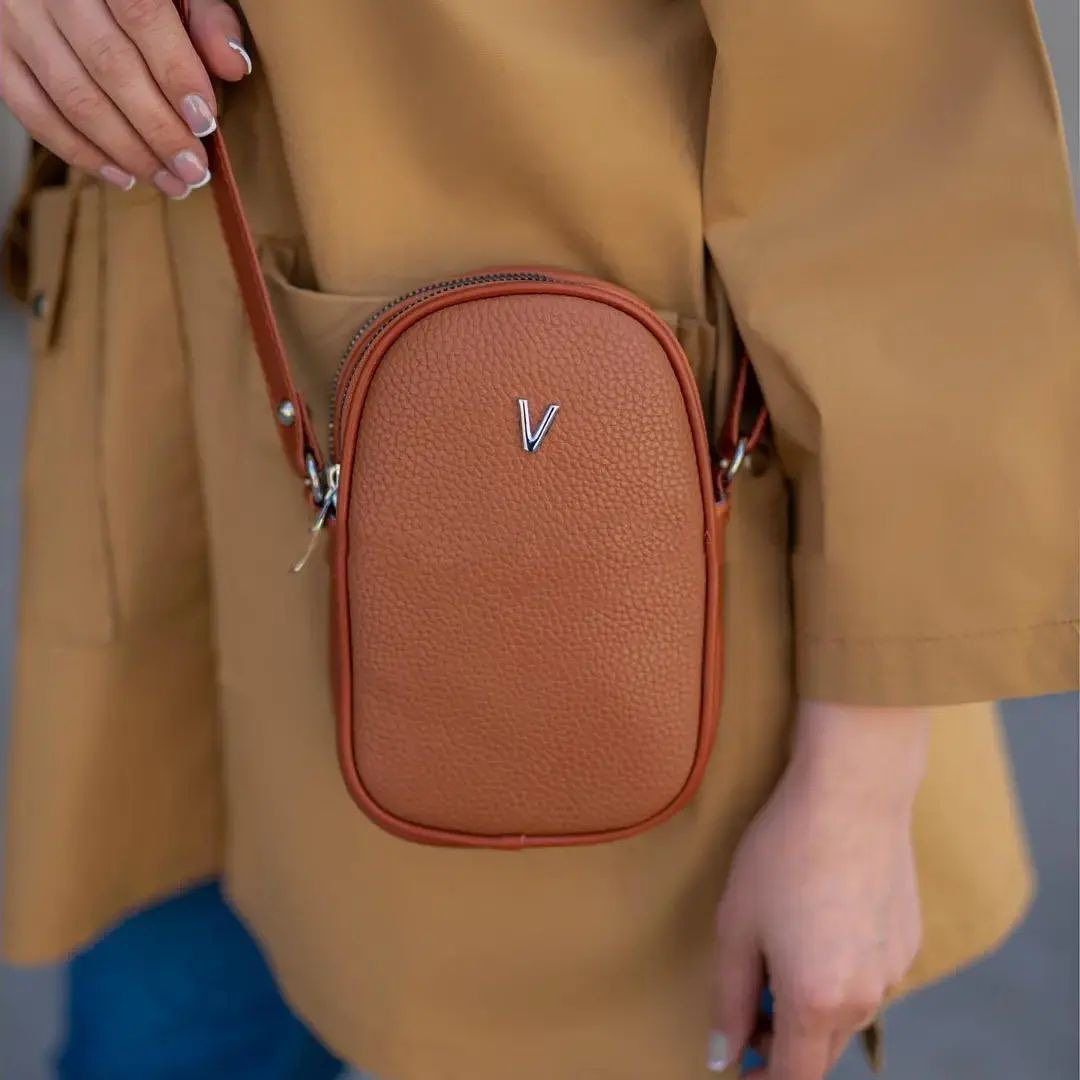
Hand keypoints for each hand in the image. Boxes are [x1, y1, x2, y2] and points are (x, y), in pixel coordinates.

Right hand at [0, 0, 250, 197]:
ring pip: (73, 98)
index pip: (141, 14)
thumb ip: (204, 16)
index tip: (205, 122)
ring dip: (127, 151)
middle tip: (193, 171)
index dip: (176, 73)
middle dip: (158, 130)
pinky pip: (32, 112)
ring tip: (169, 182)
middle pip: (109, 66)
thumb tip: (234, 65)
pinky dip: (79, 152)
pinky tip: (122, 176)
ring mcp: (13, 17)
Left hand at [709, 701, 928, 1077]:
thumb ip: (730, 1000)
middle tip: (750, 993)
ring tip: (782, 943)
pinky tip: (820, 920)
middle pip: (820, 1051)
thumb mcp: (737, 926)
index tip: (740, 1063)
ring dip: (813, 1003)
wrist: (853, 795)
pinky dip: (842, 971)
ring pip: (847, 1014)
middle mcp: (865, 999)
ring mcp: (895, 972)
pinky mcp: (910, 944)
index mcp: (816, 1002)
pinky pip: (870, 978)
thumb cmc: (783, 854)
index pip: (794, 1078)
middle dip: (782, 1039)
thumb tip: (725, 1054)